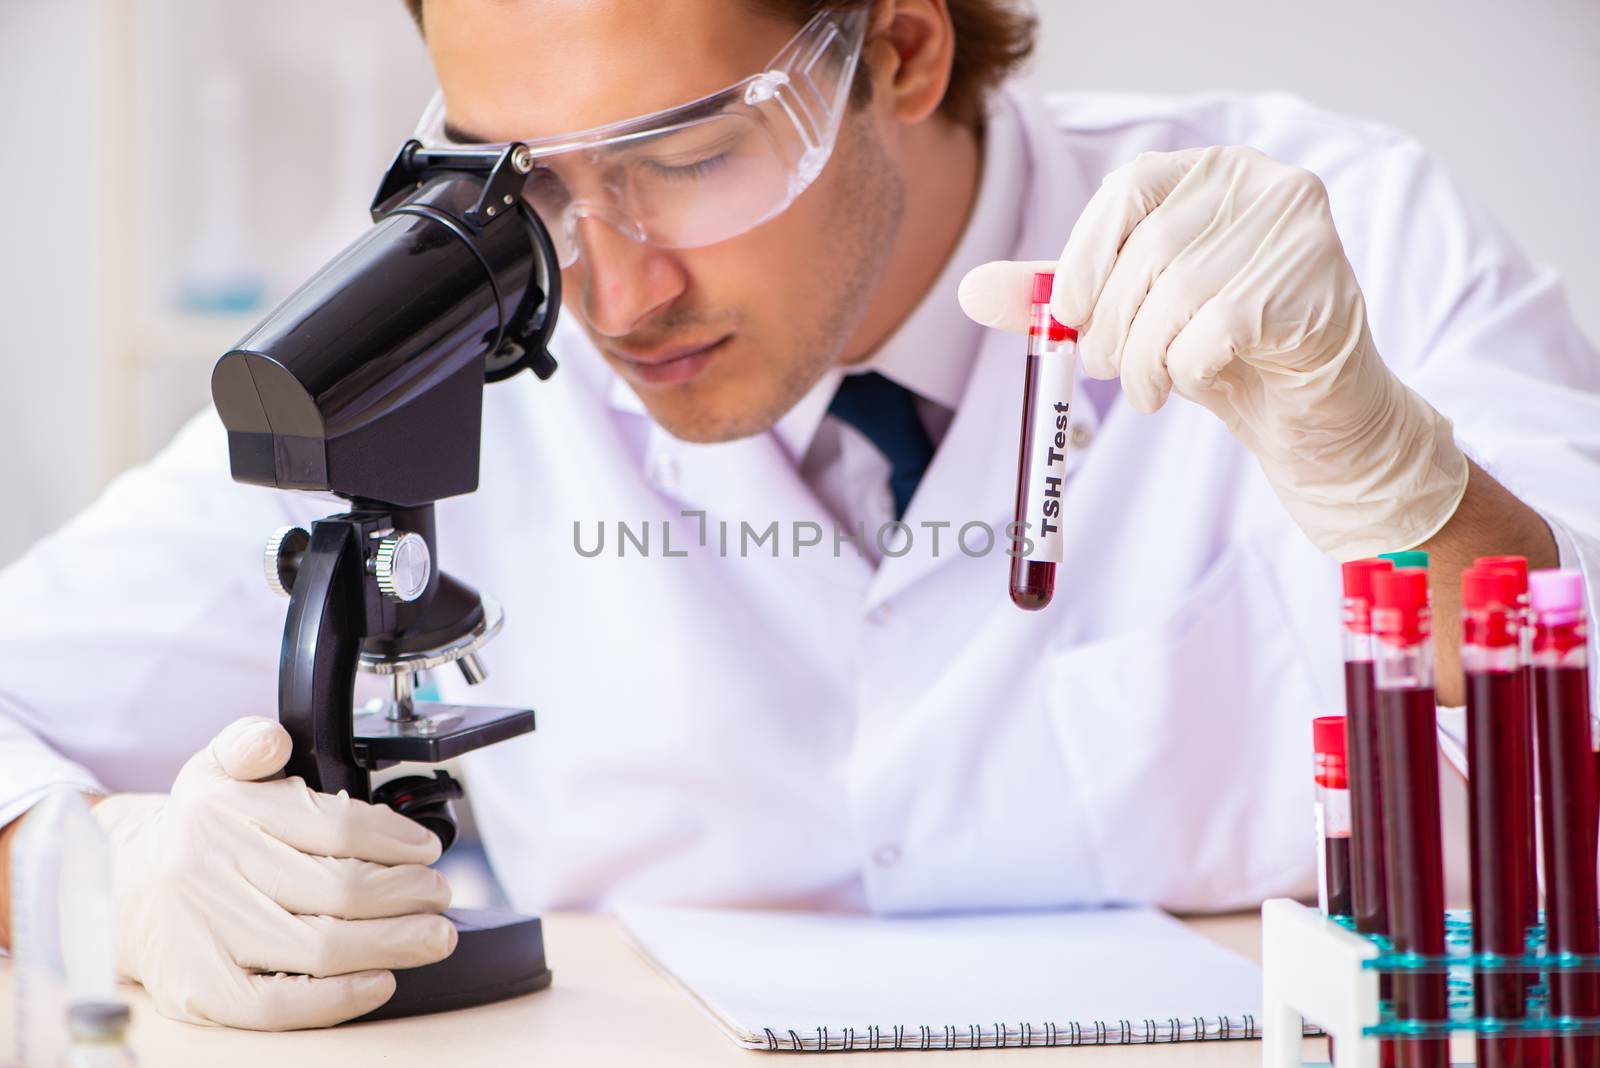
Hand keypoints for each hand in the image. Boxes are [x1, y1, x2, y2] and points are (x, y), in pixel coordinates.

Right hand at [91, 716, 455, 1028]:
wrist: (124, 889)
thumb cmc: (198, 831)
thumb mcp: (216, 767)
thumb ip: (249, 741)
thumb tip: (273, 740)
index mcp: (224, 808)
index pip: (334, 824)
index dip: (395, 840)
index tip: (427, 849)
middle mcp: (210, 869)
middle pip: (337, 889)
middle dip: (407, 894)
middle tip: (439, 895)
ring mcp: (204, 933)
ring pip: (318, 947)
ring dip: (392, 944)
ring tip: (432, 935)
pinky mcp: (201, 989)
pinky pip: (279, 1004)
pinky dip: (339, 998)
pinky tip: (381, 980)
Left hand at [958, 145, 1467, 559]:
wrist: (1310, 417)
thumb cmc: (1220, 351)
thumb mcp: (1132, 315)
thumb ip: (1063, 297)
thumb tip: (971, 290)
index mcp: (1212, 172)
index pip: (1128, 189)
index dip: (1086, 255)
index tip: (1068, 312)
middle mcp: (1262, 184)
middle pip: (1150, 249)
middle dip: (1110, 324)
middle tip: (1107, 369)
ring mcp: (1298, 232)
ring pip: (1179, 295)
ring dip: (1144, 359)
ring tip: (1149, 388)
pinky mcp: (1319, 287)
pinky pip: (1217, 330)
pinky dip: (1189, 369)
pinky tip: (1197, 381)